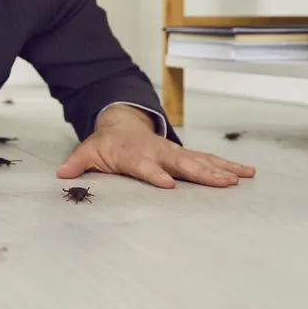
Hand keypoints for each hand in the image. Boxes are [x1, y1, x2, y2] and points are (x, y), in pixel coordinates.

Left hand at [55, 107, 255, 188]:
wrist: (122, 123)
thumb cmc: (107, 143)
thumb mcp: (88, 151)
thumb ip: (78, 163)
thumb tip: (61, 174)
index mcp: (134, 155)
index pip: (144, 166)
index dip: (154, 174)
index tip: (168, 184)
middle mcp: (158, 153)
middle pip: (180, 164)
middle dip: (201, 173)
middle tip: (221, 183)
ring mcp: (174, 153)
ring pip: (200, 161)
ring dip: (220, 169)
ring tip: (240, 179)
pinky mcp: (185, 155)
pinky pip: (209, 160)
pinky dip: (228, 166)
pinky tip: (246, 173)